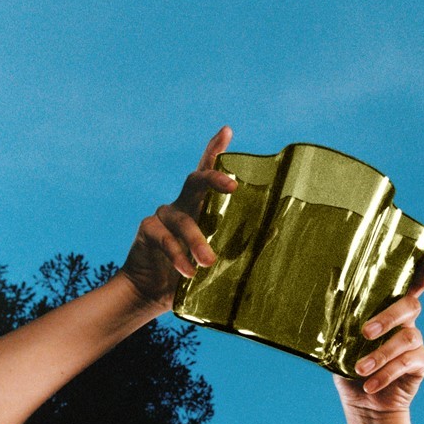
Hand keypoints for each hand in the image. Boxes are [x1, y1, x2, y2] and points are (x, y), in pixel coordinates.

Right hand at [120, 126, 237, 313]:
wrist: (151, 293)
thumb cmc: (191, 276)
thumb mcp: (217, 262)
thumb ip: (236, 248)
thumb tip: (275, 237)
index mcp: (199, 207)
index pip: (206, 172)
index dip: (214, 150)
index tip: (227, 131)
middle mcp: (181, 204)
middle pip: (195, 181)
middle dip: (214, 178)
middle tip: (233, 186)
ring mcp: (163, 216)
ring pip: (184, 220)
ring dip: (197, 240)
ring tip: (208, 262)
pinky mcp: (148, 231)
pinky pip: (166, 240)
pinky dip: (178, 256)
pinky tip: (187, 272)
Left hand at [334, 250, 423, 415]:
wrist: (363, 400)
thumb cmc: (349, 365)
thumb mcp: (337, 342)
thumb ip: (337, 320)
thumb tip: (326, 292)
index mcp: (388, 310)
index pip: (409, 285)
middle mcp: (406, 322)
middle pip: (410, 306)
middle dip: (388, 317)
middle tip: (364, 333)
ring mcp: (415, 342)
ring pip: (406, 338)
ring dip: (381, 354)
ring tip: (359, 369)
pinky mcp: (419, 364)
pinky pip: (406, 363)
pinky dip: (385, 374)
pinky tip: (369, 384)